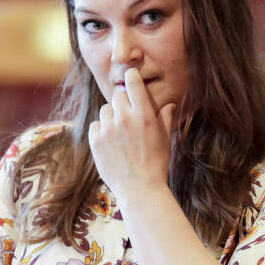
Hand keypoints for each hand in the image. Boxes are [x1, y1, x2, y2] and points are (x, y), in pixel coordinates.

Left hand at [88, 68, 175, 201]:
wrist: (140, 189)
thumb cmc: (156, 163)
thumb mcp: (164, 139)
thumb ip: (165, 118)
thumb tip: (169, 105)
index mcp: (145, 115)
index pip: (133, 83)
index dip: (131, 77)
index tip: (130, 76)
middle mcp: (125, 118)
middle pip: (117, 96)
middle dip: (122, 103)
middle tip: (127, 117)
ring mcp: (108, 129)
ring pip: (105, 110)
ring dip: (111, 117)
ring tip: (119, 133)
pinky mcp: (96, 140)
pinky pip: (95, 125)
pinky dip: (101, 130)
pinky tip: (110, 142)